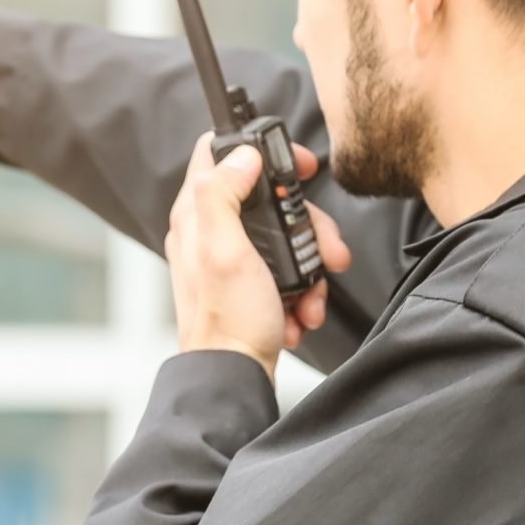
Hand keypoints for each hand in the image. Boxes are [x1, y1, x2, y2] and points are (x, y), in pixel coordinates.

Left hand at [167, 133, 351, 377]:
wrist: (234, 376)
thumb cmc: (228, 320)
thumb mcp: (225, 249)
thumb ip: (223, 194)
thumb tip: (241, 156)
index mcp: (197, 214)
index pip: (218, 152)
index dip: (258, 148)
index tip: (296, 166)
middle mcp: (210, 231)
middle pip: (267, 197)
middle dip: (306, 222)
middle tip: (326, 246)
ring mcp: (232, 258)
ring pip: (285, 236)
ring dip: (310, 264)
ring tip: (314, 292)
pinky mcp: (250, 284)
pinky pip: (287, 270)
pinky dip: (302, 288)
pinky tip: (302, 310)